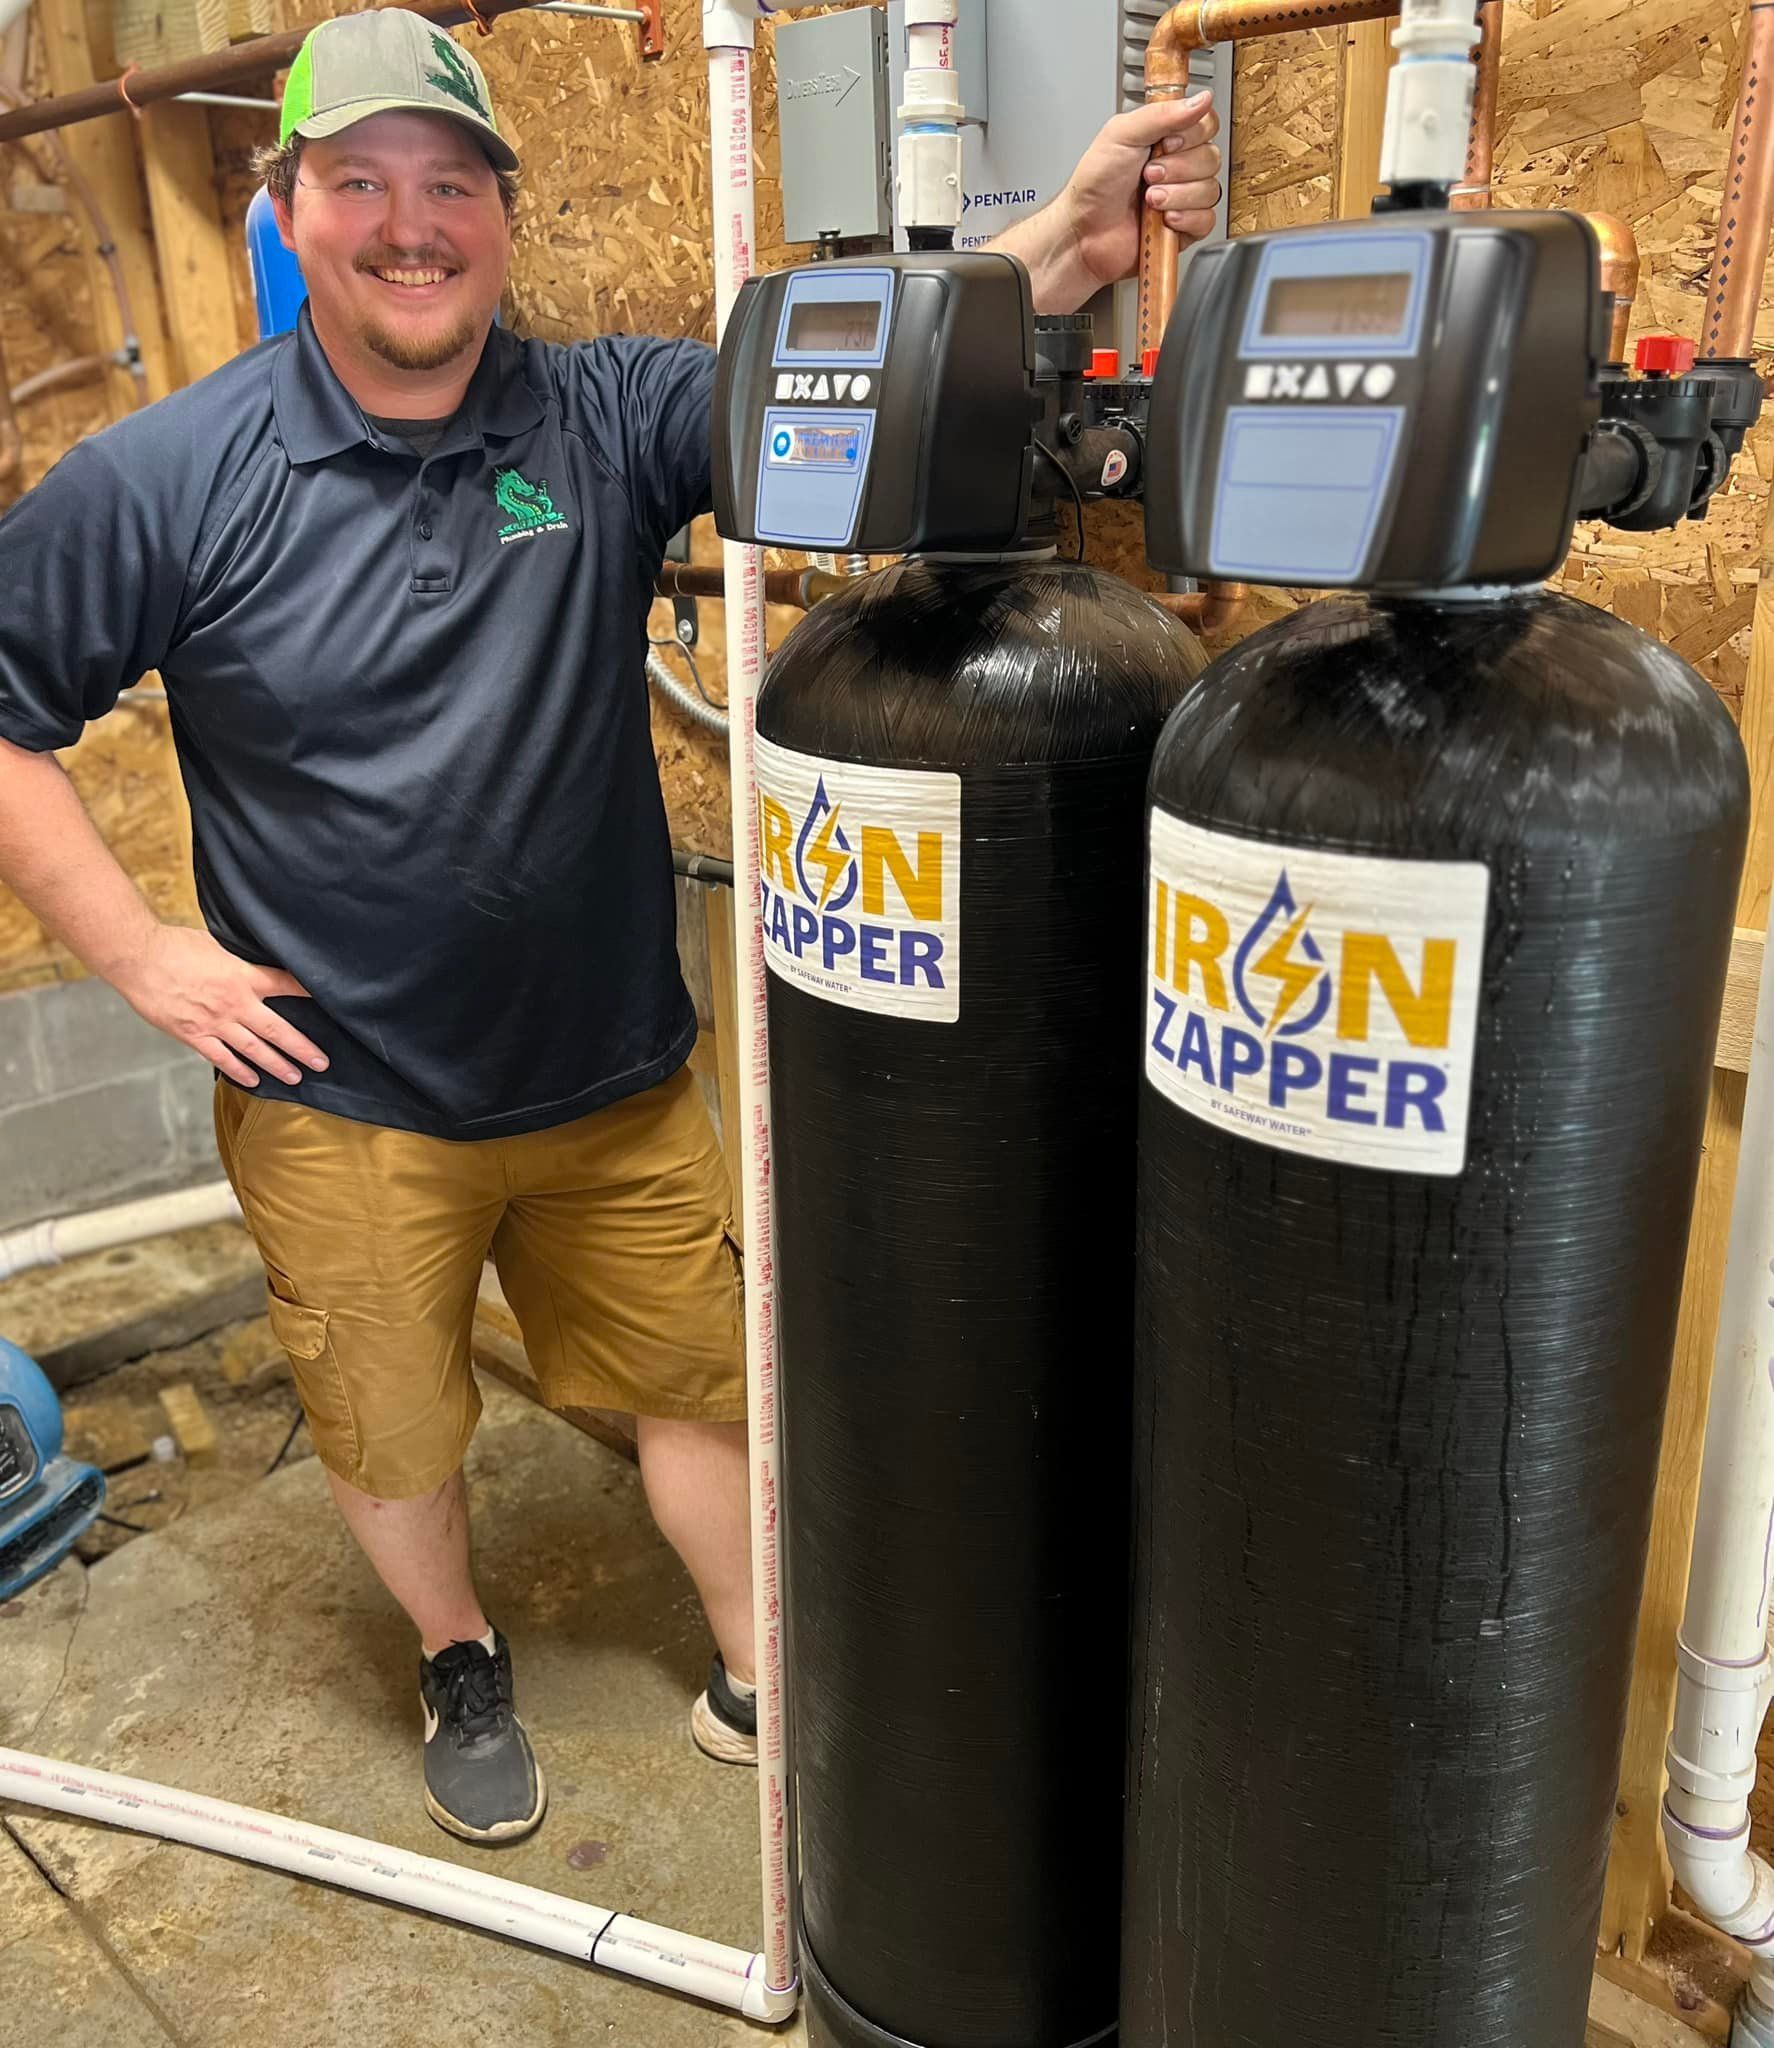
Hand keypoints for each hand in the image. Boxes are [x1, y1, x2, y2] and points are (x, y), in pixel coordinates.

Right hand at [111, 925, 328, 1087]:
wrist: (138, 958)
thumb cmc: (174, 945)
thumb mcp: (216, 944)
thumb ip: (237, 960)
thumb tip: (252, 962)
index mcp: (243, 976)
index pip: (286, 985)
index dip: (309, 992)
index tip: (329, 1001)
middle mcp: (235, 1003)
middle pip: (277, 1029)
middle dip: (302, 1048)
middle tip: (321, 1062)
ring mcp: (215, 1022)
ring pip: (254, 1049)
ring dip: (277, 1064)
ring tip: (295, 1077)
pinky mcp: (194, 1034)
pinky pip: (222, 1057)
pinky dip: (239, 1070)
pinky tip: (254, 1079)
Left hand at [1056, 92, 1223, 292]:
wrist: (1083, 232)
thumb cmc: (1093, 186)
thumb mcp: (1122, 134)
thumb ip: (1162, 113)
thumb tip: (1201, 99)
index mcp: (1166, 138)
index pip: (1205, 124)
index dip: (1192, 134)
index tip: (1166, 143)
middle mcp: (1177, 166)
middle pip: (1210, 157)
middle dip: (1178, 168)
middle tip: (1148, 175)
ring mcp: (1182, 198)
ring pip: (1209, 189)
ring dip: (1177, 195)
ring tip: (1149, 199)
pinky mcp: (1184, 229)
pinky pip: (1206, 220)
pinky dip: (1185, 219)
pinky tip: (1164, 219)